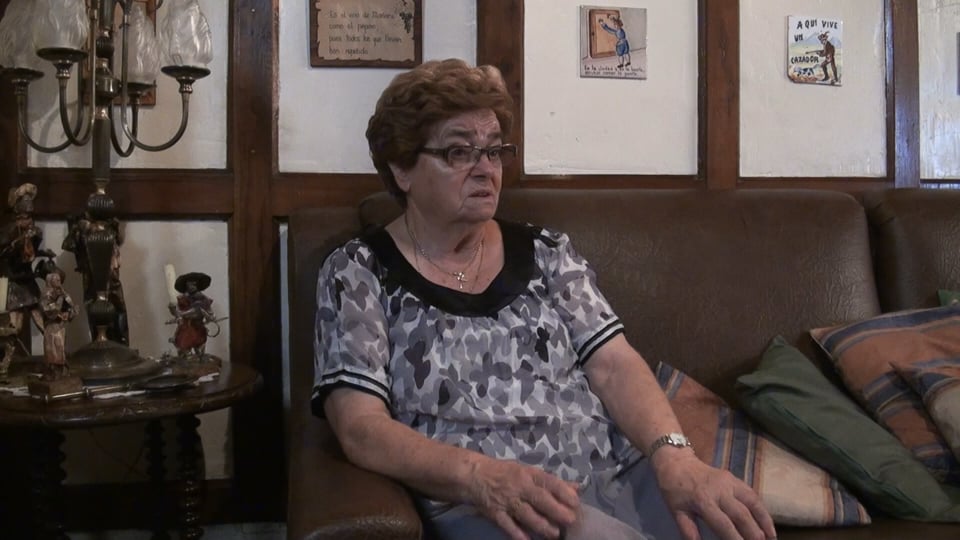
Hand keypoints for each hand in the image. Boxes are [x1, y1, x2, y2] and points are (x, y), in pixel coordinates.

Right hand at [467, 458, 580, 539]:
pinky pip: (507, 525)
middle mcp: (519, 487)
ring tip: (554, 534)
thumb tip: (577, 488)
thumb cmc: (506, 473)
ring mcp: (507, 501)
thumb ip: (553, 482)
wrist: (475, 475)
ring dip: (541, 525)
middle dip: (556, 510)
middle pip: (539, 499)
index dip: (563, 492)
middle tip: (570, 520)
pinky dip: (517, 534)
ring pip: (526, 514)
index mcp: (529, 474)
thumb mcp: (529, 472)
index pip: (549, 482)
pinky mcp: (495, 513)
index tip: (576, 502)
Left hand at [652, 449, 775, 539]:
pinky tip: (768, 524)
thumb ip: (688, 530)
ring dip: (764, 522)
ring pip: (752, 503)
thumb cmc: (674, 489)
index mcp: (703, 501)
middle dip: (754, 534)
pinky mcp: (735, 479)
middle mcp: (720, 491)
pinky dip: (763, 510)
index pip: (724, 524)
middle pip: (742, 515)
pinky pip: (752, 495)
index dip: (735, 539)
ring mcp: (730, 483)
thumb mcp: (676, 511)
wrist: (676, 462)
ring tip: (771, 538)